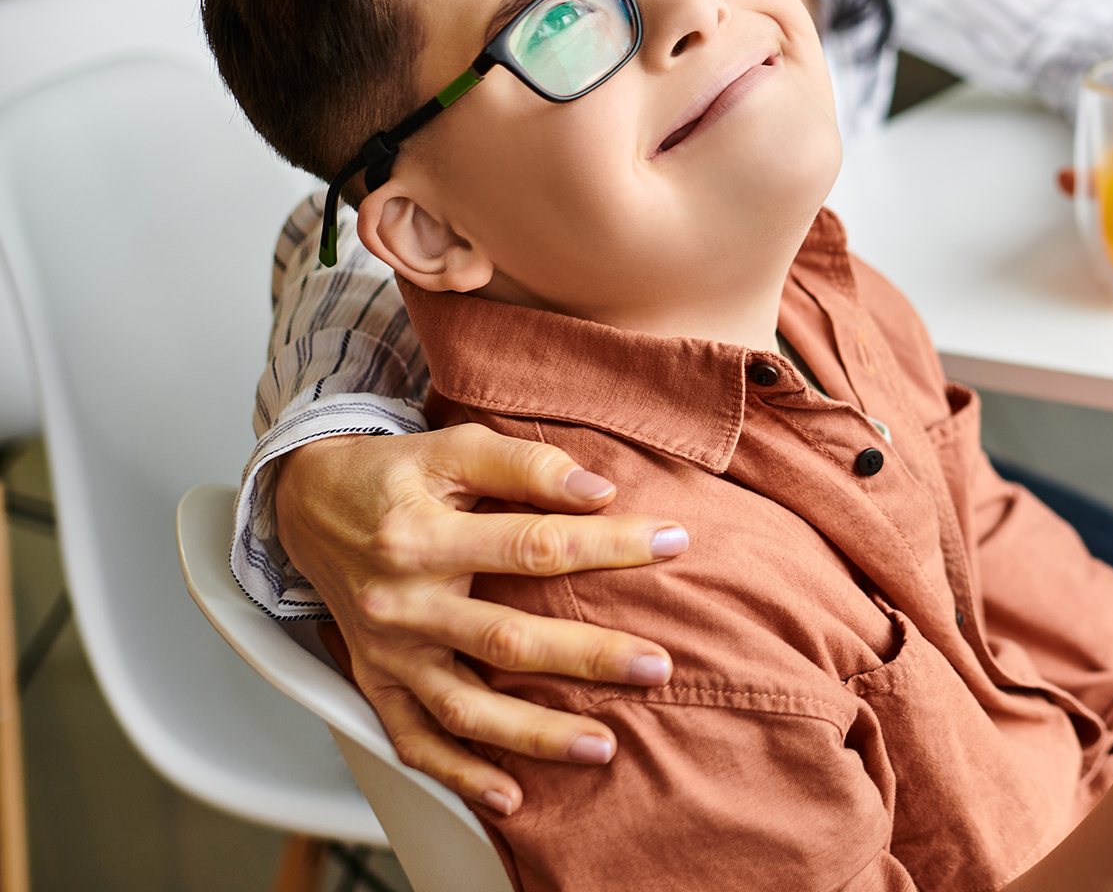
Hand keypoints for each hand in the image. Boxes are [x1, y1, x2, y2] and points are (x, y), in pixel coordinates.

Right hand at [275, 425, 692, 813]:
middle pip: (507, 639)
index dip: (609, 545)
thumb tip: (601, 491)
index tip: (674, 543)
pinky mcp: (375, 682)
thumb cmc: (392, 474)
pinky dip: (459, 775)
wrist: (304, 505)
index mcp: (422, 537)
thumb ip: (526, 466)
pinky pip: (414, 741)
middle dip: (589, 657)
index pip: (534, 546)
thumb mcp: (453, 448)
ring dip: (535, 735)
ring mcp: (387, 653)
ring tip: (604, 746)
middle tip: (657, 667)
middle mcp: (402, 603)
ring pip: (464, 706)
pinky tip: (511, 797)